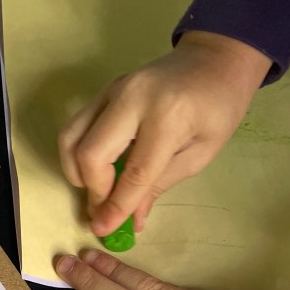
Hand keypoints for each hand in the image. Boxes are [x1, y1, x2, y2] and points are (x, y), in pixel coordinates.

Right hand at [57, 32, 271, 235]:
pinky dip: (78, 154)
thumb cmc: (218, 107)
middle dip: (93, 190)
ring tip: (97, 188)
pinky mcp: (103, 90)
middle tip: (104, 209)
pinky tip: (99, 167)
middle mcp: (133, 99)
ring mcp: (112, 90)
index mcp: (168, 116)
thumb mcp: (201, 153)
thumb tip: (130, 220)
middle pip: (90, 154)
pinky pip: (75, 126)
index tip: (103, 231)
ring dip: (77, 172)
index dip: (116, 206)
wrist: (214, 59)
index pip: (134, 172)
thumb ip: (161, 184)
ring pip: (71, 138)